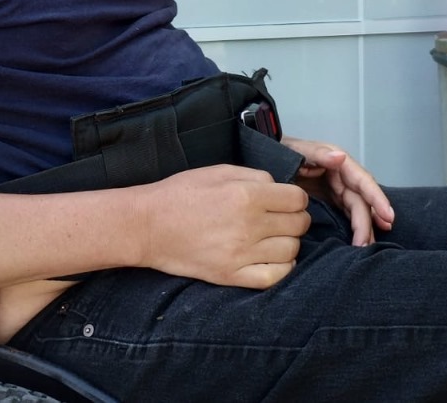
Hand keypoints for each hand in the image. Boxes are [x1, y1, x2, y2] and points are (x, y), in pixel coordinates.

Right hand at [137, 165, 310, 288]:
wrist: (148, 225)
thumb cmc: (180, 194)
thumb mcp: (218, 171)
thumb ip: (255, 176)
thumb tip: (279, 187)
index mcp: (246, 194)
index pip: (297, 199)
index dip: (295, 198)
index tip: (287, 200)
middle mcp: (249, 225)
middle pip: (298, 225)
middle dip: (295, 218)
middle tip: (281, 218)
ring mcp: (242, 253)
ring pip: (292, 251)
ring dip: (288, 242)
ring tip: (274, 237)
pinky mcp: (232, 275)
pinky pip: (275, 276)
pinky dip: (283, 268)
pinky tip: (274, 259)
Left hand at [281, 136, 393, 245]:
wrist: (268, 158)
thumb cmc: (285, 151)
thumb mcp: (300, 151)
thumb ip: (320, 154)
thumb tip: (340, 157)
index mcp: (339, 164)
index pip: (363, 182)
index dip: (377, 199)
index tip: (387, 217)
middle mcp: (344, 177)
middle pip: (362, 202)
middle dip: (367, 223)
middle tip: (366, 246)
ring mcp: (338, 190)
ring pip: (357, 211)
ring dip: (364, 229)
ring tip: (366, 249)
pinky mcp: (331, 200)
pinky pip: (347, 215)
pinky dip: (355, 227)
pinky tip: (361, 241)